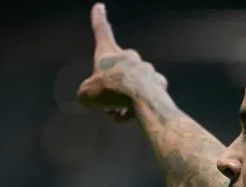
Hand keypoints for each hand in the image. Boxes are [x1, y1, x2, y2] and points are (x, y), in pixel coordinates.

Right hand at [77, 3, 167, 121]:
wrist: (142, 99)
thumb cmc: (112, 90)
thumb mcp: (88, 94)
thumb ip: (86, 92)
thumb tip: (86, 96)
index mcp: (110, 53)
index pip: (102, 32)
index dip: (98, 19)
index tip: (99, 6)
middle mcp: (130, 56)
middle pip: (118, 69)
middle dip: (113, 84)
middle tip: (107, 102)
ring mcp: (147, 68)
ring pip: (132, 83)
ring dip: (124, 98)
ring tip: (119, 112)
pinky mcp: (159, 83)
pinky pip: (145, 94)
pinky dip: (137, 106)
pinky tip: (130, 116)